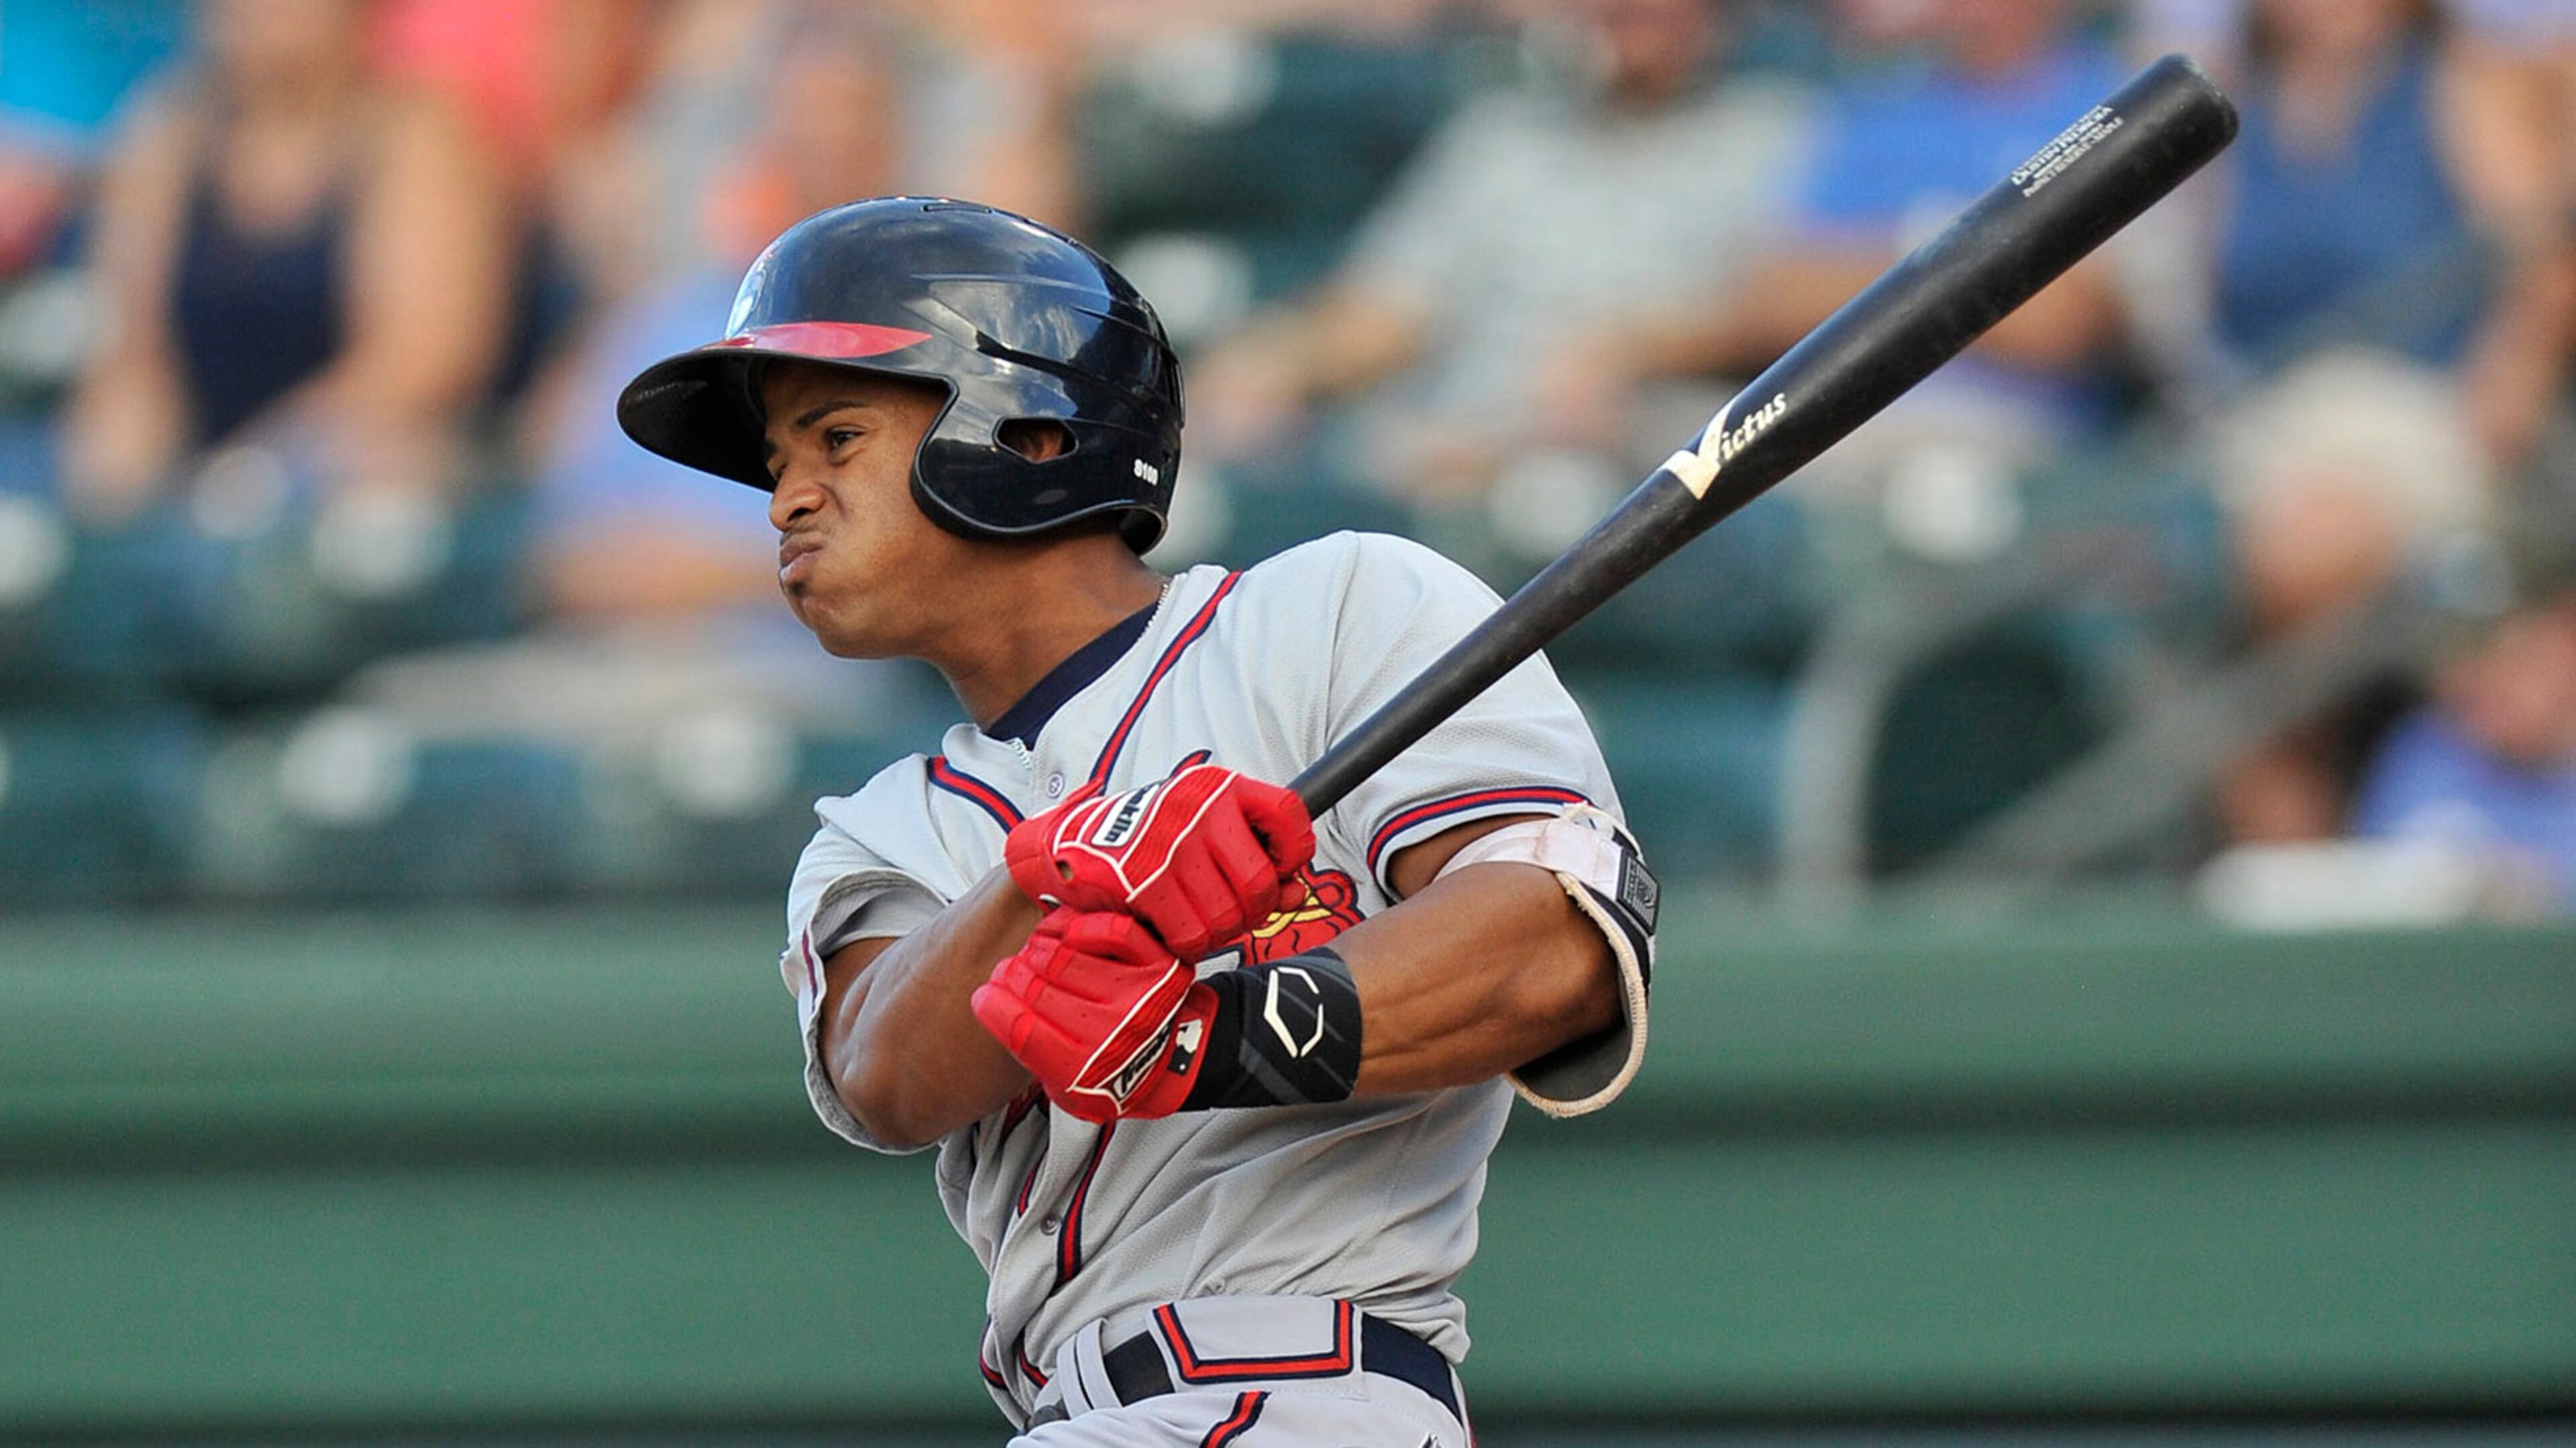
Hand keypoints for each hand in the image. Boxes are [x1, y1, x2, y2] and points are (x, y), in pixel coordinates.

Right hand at [970, 909, 1211, 1121]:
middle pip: (1036, 988)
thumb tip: (988, 998)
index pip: (1021, 1029)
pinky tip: (1070, 937)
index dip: (991, 1005)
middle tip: (1010, 973)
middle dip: (1012, 976)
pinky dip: (1083, 927)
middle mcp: (1114, 1035)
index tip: (984, 996)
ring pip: (1065, 956)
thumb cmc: (1108, 1072)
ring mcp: (1140, 997)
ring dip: (1039, 948)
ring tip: (1035, 954)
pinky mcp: (1159, 966)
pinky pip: (1111, 930)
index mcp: (1083, 1073)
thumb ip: (1026, 1050)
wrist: (1170, 1066)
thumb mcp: (1061, 1087)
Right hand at [1003, 763, 1314, 957]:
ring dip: (1218, 934)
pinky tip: (1173, 931)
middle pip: (1261, 882)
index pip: (1288, 816)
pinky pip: (1193, 935)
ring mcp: (1170, 843)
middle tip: (1227, 913)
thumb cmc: (1147, 844)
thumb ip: (1255, 860)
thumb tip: (1296, 894)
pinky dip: (1188, 946)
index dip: (1294, 854)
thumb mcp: (1203, 834)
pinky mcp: (1143, 880)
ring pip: (1229, 915)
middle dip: (1251, 912)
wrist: (1068, 846)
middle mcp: (1198, 807)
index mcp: (1218, 786)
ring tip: (1196, 921)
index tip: (1277, 873)